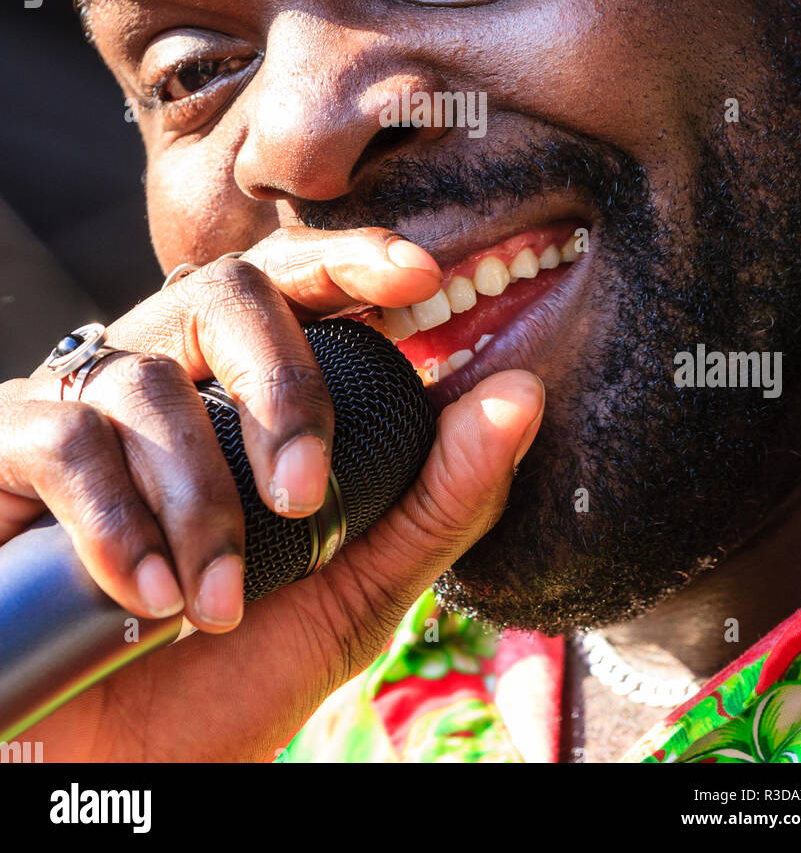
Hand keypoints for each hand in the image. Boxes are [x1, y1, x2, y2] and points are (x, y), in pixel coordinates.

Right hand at [1, 229, 543, 760]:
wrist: (114, 770)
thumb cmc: (227, 671)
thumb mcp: (355, 590)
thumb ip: (437, 498)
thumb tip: (520, 395)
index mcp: (240, 389)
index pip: (295, 285)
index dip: (351, 259)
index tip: (419, 276)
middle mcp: (161, 376)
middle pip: (222, 291)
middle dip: (281, 382)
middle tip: (306, 492)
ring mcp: (78, 410)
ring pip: (146, 381)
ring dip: (199, 499)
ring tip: (215, 604)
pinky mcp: (5, 454)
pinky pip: (61, 439)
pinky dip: (115, 519)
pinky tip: (145, 597)